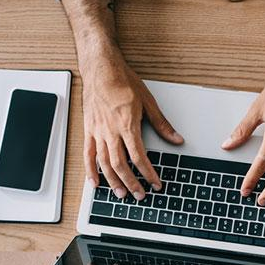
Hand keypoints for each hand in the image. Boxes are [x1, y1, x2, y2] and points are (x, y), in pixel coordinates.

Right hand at [81, 49, 183, 199]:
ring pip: (104, 163)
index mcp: (127, 125)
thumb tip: (177, 139)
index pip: (139, 156)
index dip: (148, 173)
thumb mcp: (148, 102)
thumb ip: (162, 124)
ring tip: (121, 193)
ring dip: (113, 181)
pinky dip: (90, 170)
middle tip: (140, 195)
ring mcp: (97, 131)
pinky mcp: (88, 130)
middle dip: (131, 182)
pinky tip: (95, 183)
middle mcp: (110, 131)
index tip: (155, 183)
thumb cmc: (123, 81)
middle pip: (121, 164)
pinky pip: (88, 154)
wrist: (100, 69)